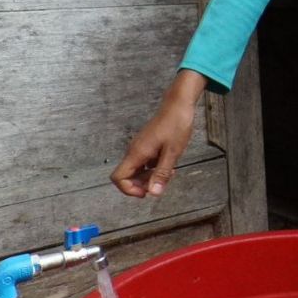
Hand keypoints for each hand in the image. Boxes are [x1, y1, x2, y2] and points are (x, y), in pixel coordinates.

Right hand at [110, 70, 205, 197]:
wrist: (178, 105)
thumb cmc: (176, 125)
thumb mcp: (172, 152)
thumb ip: (162, 173)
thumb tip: (153, 193)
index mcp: (137, 153)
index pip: (118, 177)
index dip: (129, 189)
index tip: (146, 191)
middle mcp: (134, 151)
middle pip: (127, 176)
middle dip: (143, 184)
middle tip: (162, 182)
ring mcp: (140, 148)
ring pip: (137, 171)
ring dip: (150, 177)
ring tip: (168, 173)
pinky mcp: (146, 145)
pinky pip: (144, 163)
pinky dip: (154, 168)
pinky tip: (168, 164)